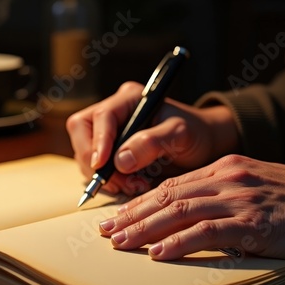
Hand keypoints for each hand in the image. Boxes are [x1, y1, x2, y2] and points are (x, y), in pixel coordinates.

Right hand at [66, 81, 238, 194]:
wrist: (201, 146)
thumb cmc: (195, 133)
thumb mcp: (181, 134)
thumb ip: (152, 143)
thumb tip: (120, 161)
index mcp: (129, 99)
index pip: (102, 116)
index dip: (98, 141)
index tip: (102, 165)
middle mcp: (114, 112)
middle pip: (82, 131)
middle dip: (95, 161)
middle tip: (119, 183)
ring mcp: (108, 132)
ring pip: (86, 152)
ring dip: (104, 175)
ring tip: (133, 185)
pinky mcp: (109, 151)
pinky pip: (95, 166)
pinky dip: (108, 181)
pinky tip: (129, 185)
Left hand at [98, 154, 284, 261]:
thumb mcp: (254, 186)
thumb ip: (221, 194)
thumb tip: (187, 213)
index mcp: (225, 169)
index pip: (171, 185)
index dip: (140, 202)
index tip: (116, 216)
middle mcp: (227, 179)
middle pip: (168, 195)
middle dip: (132, 214)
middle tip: (105, 231)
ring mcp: (241, 199)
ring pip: (180, 211)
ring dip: (145, 228)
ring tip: (120, 242)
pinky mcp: (256, 223)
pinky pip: (209, 232)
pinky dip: (180, 242)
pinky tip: (158, 253)